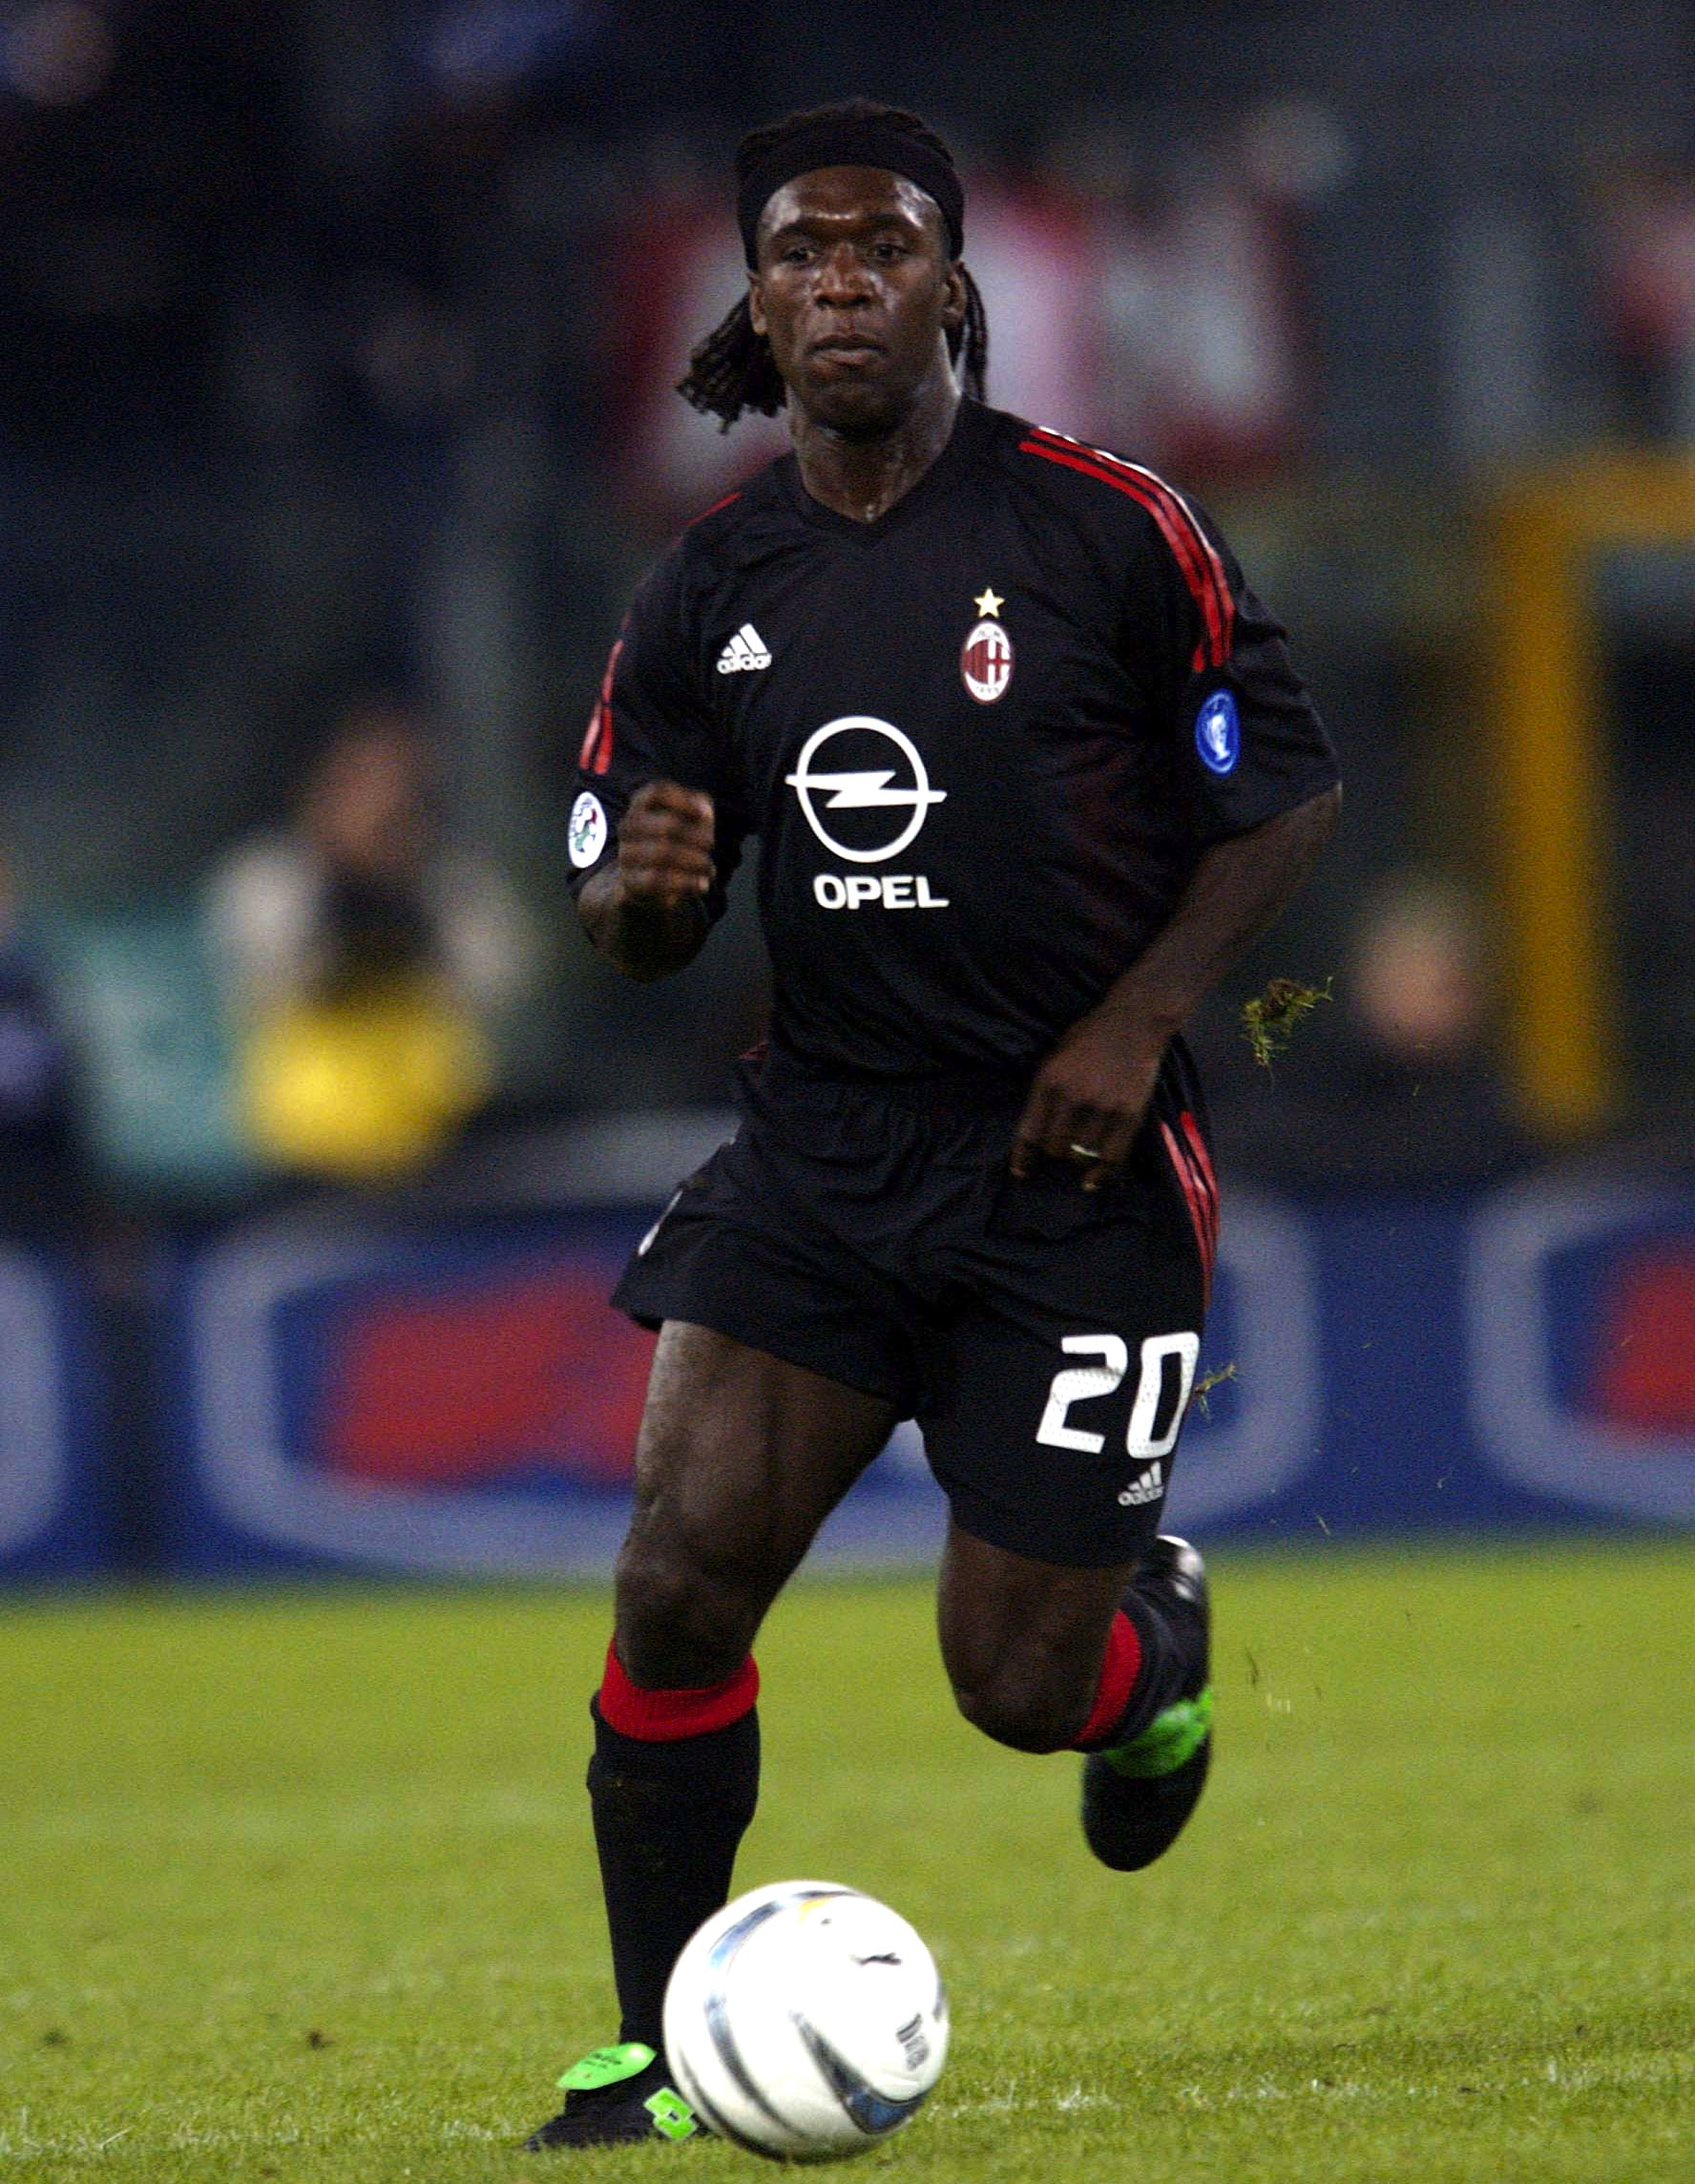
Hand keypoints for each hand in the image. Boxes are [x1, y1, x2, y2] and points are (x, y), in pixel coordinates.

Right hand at [617, 780, 715, 910]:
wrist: (647, 882)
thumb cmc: (676, 842)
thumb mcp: (692, 820)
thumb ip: (702, 808)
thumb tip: (704, 812)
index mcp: (640, 805)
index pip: (657, 792)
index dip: (684, 801)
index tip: (707, 815)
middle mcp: (628, 827)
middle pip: (668, 826)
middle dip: (698, 838)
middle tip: (711, 846)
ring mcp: (625, 855)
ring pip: (662, 853)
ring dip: (694, 862)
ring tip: (709, 869)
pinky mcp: (630, 882)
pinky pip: (656, 880)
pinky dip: (685, 882)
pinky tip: (701, 884)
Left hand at [1010, 1007, 1165, 1190]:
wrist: (1133, 1024)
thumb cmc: (1088, 1037)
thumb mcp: (1055, 1058)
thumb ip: (1046, 1092)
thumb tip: (1038, 1132)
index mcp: (1048, 1082)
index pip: (1029, 1132)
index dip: (1023, 1158)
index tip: (1021, 1173)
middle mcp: (1073, 1097)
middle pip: (1055, 1147)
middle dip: (1054, 1151)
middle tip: (1061, 1147)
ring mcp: (1103, 1108)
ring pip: (1081, 1155)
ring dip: (1077, 1158)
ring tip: (1079, 1152)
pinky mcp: (1129, 1115)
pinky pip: (1113, 1157)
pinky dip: (1101, 1174)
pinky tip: (1092, 1181)